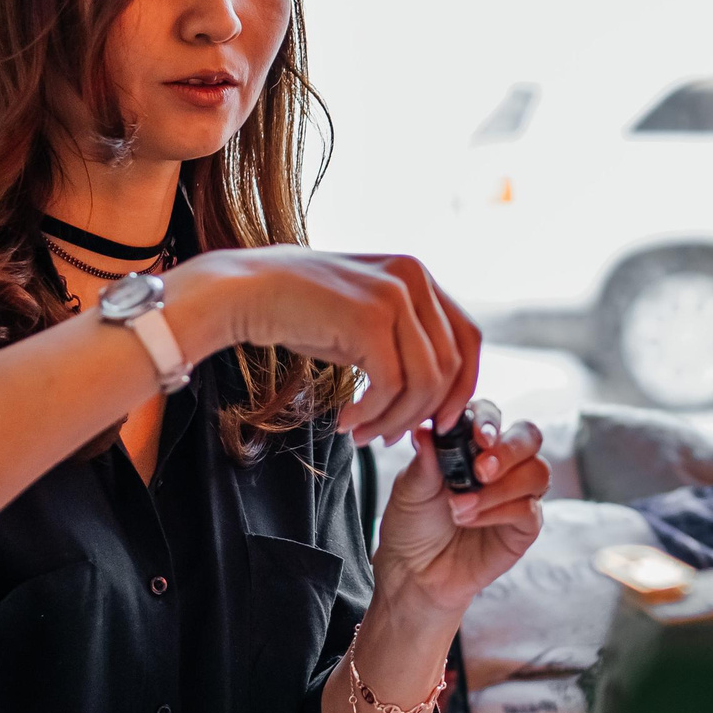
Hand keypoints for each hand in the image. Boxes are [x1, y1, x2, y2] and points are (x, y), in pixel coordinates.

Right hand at [169, 250, 479, 444]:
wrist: (243, 291)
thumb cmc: (299, 311)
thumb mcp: (364, 319)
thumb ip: (403, 341)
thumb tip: (435, 394)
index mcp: (418, 276)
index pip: (468, 339)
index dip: (462, 387)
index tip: (439, 422)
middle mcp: (414, 278)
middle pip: (452, 365)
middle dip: (425, 412)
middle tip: (391, 436)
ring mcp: (394, 295)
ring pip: (424, 382)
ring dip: (395, 419)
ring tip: (364, 434)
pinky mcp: (369, 319)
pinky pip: (391, 386)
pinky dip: (371, 414)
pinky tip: (346, 420)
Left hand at [371, 403, 549, 616]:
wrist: (414, 572)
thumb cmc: (412, 524)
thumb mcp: (410, 489)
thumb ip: (424, 460)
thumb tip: (425, 428)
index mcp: (473, 444)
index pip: (493, 416)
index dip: (489, 421)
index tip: (476, 437)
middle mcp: (502, 463)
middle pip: (529, 437)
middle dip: (508, 450)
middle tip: (480, 471)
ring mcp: (517, 494)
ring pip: (537, 472)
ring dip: (499, 488)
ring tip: (460, 507)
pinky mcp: (525, 526)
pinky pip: (530, 509)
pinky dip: (499, 512)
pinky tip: (470, 520)